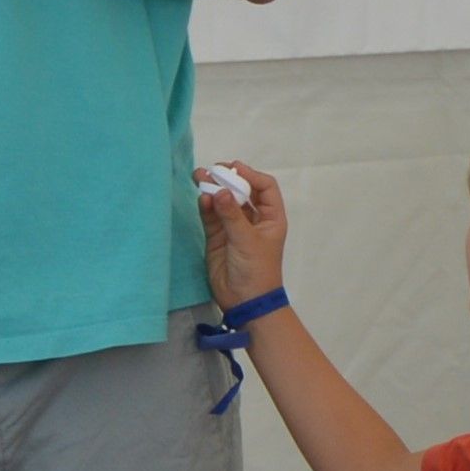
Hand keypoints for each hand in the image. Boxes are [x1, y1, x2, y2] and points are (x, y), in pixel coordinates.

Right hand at [195, 161, 288, 307]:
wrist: (245, 302)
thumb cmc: (256, 270)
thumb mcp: (247, 241)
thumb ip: (232, 215)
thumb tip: (218, 190)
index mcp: (271, 218)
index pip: (265, 187)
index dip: (251, 175)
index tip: (233, 168)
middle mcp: (254, 219)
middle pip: (242, 191)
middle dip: (228, 178)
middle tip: (211, 170)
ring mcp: (234, 227)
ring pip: (224, 202)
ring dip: (213, 189)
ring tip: (199, 177)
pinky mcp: (217, 237)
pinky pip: (211, 216)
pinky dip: (206, 206)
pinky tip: (201, 198)